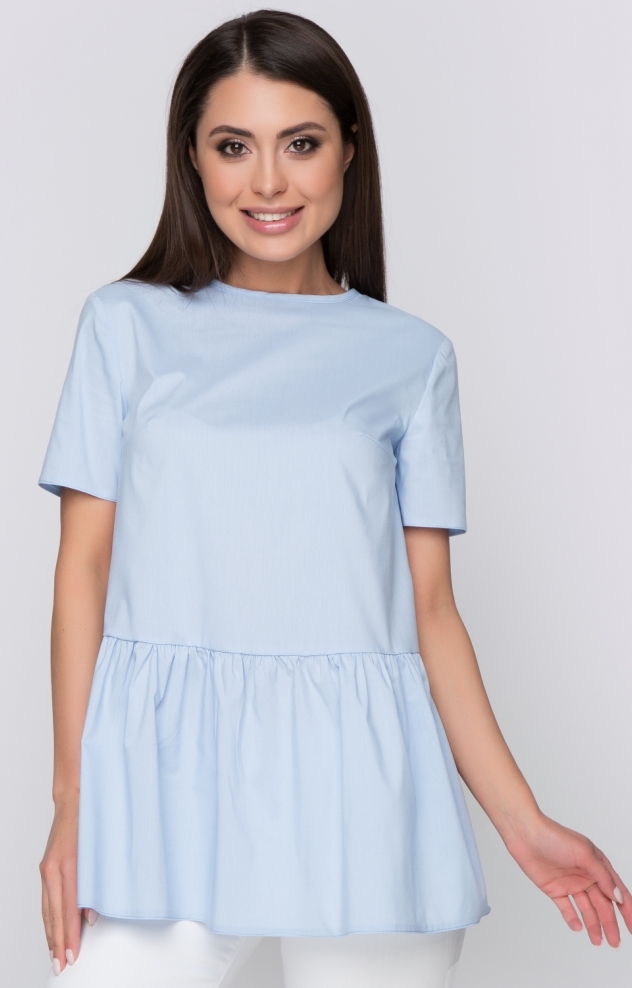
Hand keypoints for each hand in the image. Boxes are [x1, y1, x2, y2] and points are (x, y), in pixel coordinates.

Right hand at [39, 795, 96, 974]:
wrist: (75, 797)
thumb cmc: (92, 819)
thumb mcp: (101, 852)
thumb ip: (96, 885)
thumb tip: (92, 915)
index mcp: (66, 865)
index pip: (67, 909)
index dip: (69, 935)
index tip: (73, 954)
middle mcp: (52, 868)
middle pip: (53, 914)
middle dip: (57, 942)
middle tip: (62, 964)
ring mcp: (47, 867)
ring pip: (46, 908)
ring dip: (51, 933)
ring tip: (55, 954)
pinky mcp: (47, 866)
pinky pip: (46, 898)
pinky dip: (48, 916)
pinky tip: (51, 929)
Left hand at [504, 812, 631, 946]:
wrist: (525, 834)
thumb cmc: (555, 837)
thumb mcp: (584, 854)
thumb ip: (603, 877)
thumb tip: (618, 897)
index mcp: (597, 864)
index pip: (616, 891)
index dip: (626, 910)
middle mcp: (586, 875)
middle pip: (602, 904)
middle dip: (610, 923)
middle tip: (615, 943)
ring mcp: (570, 882)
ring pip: (586, 908)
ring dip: (593, 924)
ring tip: (598, 941)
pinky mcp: (554, 888)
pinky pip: (566, 907)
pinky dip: (572, 918)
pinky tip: (578, 928)